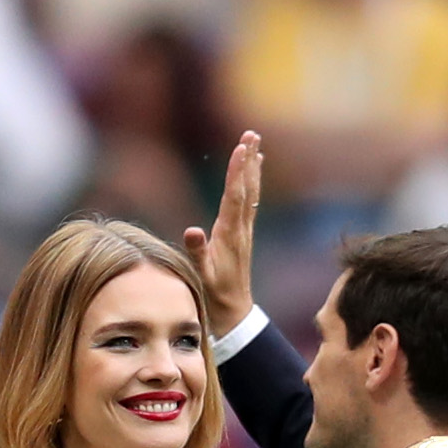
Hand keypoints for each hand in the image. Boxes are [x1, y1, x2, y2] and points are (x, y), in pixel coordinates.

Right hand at [183, 130, 260, 340]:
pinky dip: (251, 184)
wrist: (234, 313)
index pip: (234, 196)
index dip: (237, 171)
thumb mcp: (203, 276)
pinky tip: (252, 175)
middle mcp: (240, 229)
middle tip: (252, 134)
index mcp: (229, 235)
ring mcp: (243, 232)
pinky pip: (248, 203)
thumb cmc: (215, 296)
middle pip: (246, 188)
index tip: (241, 147)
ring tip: (256, 145)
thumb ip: (198, 253)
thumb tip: (192, 230)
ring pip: (250, 193)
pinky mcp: (242, 236)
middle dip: (248, 160)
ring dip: (252, 168)